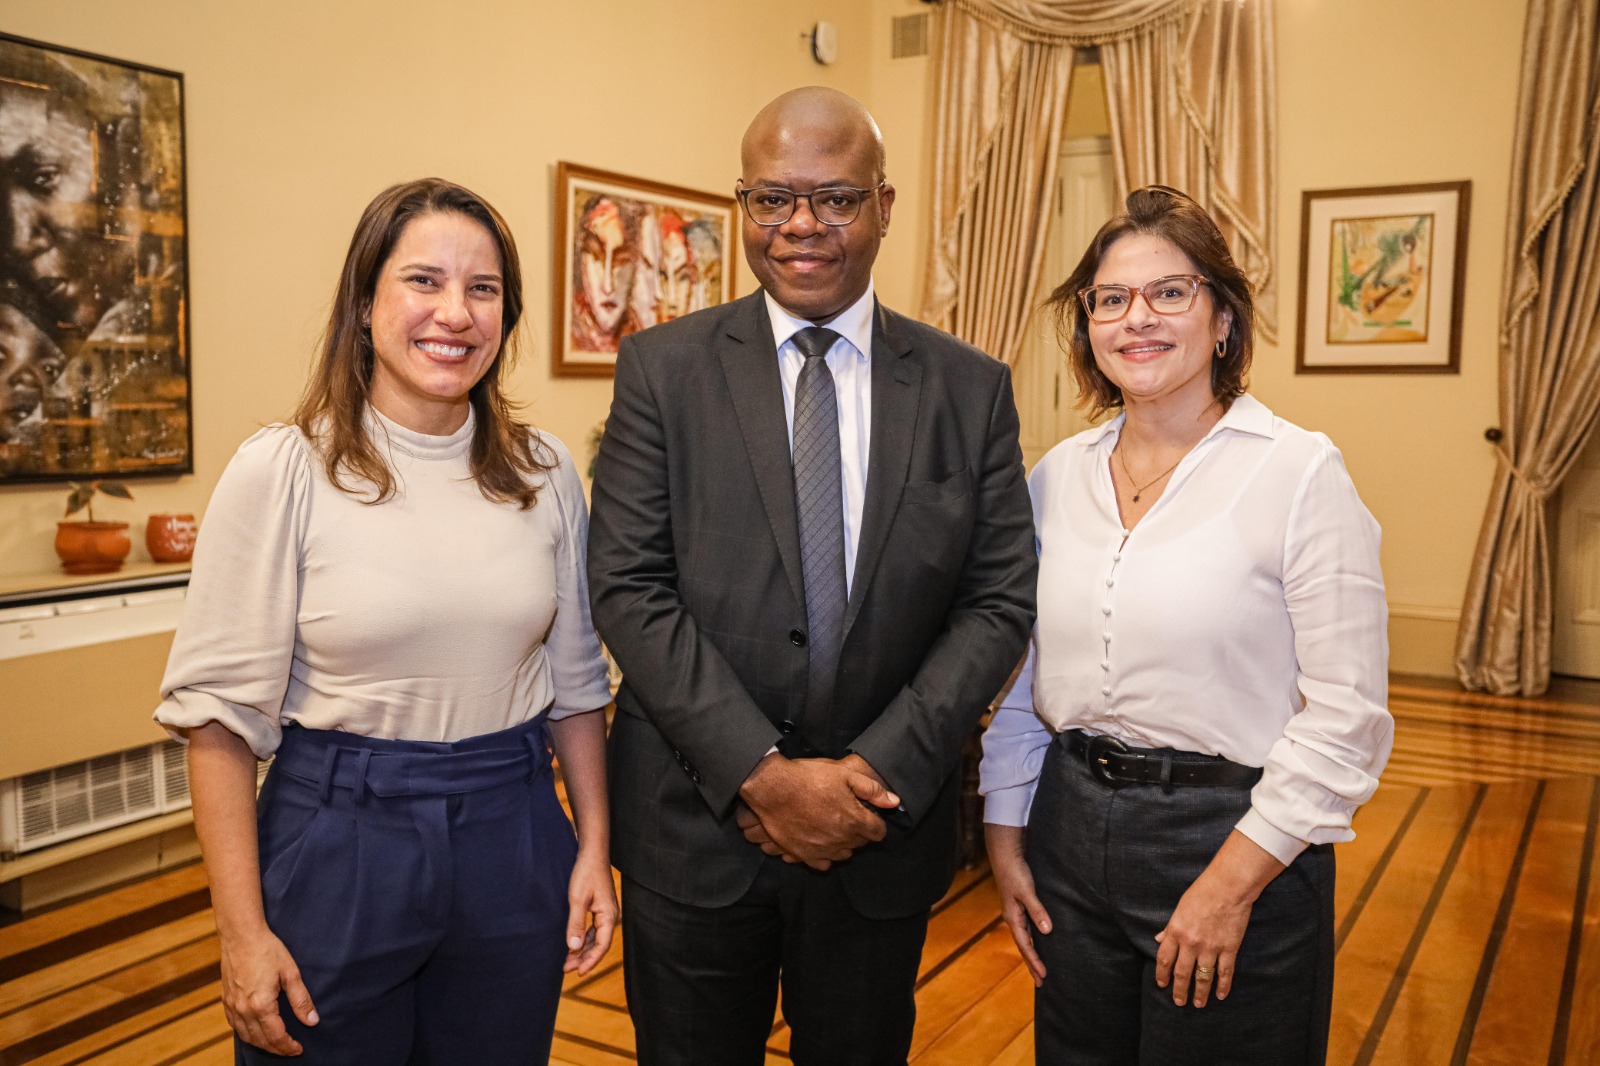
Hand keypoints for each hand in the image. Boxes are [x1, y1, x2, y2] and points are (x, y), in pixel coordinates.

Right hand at [218, 925, 317, 1054]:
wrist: (241, 935)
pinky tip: (255, 1031)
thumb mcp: (291, 972)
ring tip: (276, 1044)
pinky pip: (234, 1025)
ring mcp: (232, 1005)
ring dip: (261, 1044)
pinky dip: (246, 1033)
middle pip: (260, 1040)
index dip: (288, 1046)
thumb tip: (312, 1020)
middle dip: (276, 1048)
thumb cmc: (267, 949)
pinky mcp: (226, 999)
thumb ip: (301, 999)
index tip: (299, 1049)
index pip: (276, 1036)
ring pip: (245, 1036)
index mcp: (261, 1005)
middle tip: (290, 1049)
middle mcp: (243, 1009)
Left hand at [563, 848, 617, 974]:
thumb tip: (573, 947)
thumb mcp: (577, 899)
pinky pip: (593, 930)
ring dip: (582, 950)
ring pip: (595, 938)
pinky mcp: (599, 909)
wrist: (592, 854)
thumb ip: (575, 924)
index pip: (602, 945)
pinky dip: (583, 939)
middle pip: (599, 944)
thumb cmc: (586, 873)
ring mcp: (605, 913)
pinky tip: (573, 944)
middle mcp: (610, 916)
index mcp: (608, 915)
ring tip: (567, 961)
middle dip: (584, 958)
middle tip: (567, 969)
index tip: (579, 972)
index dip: (591, 960)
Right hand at [737, 754, 899, 869]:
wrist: (773, 788)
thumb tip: (894, 802)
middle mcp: (841, 839)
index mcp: (854, 820)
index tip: (868, 814)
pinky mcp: (804, 855)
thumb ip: (872, 790)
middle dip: (860, 830)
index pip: (879, 832)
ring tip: (835, 827)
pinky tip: (822, 842)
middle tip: (848, 815)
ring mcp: (822, 850)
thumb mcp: (844, 775)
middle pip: (861, 843)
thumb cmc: (808, 778)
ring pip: (844, 854)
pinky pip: (823, 864)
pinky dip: (826, 855)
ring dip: (844, 842)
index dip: (876, 822)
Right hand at [985, 823, 1050, 986]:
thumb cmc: (1015, 872)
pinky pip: (1029, 928)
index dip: (1034, 962)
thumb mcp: (1027, 891)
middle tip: (1042, 983)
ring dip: (1034, 954)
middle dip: (1033, 964)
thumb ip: (1037, 910)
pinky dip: (1035, 939)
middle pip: (1024, 947)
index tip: (1044, 977)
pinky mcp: (1022, 906)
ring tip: (1042, 968)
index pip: (1025, 946)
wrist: (1006, 855)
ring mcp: (1017, 913)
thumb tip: (1047, 931)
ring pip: (1027, 939)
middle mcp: (1014, 918)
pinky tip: (1042, 941)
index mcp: (1013, 918)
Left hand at [1154, 831, 1285, 1006]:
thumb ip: (1170, 927)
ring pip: (1203, 977)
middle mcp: (1191, 943)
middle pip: (1182, 973)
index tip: (1162, 985)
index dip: (1162, 974)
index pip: (1164, 959)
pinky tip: (1221, 995)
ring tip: (1198, 1004)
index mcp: (1176, 931)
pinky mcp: (1228, 949)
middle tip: (1179, 1002)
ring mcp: (1210, 947)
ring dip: (1200, 993)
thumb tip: (1158, 940)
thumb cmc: (1202, 893)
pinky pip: (1225, 972)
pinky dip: (1223, 986)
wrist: (1228, 887)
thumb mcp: (1180, 908)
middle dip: (1179, 990)